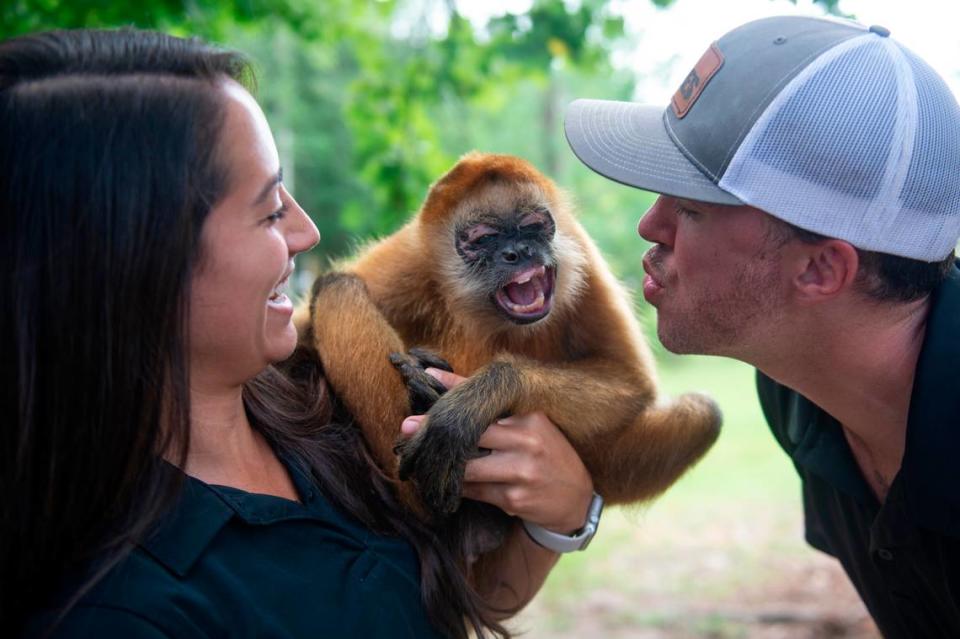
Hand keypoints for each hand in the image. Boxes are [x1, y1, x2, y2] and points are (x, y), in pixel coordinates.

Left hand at [401, 369, 594, 534]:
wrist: (576, 499)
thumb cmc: (546, 453)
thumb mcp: (525, 422)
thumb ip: (483, 400)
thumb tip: (433, 374)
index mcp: (529, 418)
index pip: (479, 411)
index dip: (444, 412)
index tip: (413, 415)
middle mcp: (527, 442)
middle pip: (469, 437)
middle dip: (435, 438)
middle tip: (404, 434)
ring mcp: (522, 471)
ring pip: (467, 468)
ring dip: (444, 468)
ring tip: (425, 463)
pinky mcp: (515, 499)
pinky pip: (474, 492)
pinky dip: (459, 488)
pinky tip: (451, 485)